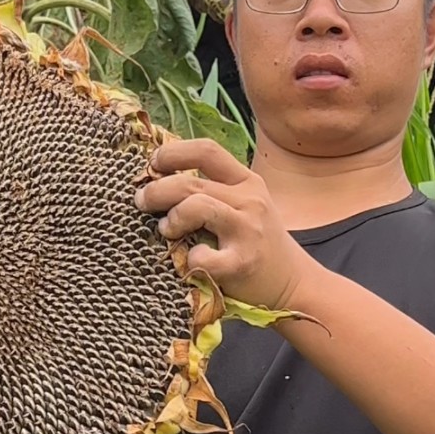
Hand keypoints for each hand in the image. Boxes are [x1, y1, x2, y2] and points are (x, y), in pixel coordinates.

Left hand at [134, 139, 314, 310]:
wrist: (292, 283)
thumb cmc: (255, 242)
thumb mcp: (243, 205)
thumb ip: (212, 189)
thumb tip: (158, 176)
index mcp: (246, 181)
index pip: (207, 150)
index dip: (172, 153)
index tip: (153, 164)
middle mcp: (249, 200)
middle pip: (190, 181)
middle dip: (156, 190)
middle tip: (142, 202)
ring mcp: (247, 230)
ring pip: (195, 206)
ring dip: (172, 219)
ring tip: (167, 230)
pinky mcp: (242, 263)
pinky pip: (202, 255)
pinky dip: (190, 258)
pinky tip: (193, 261)